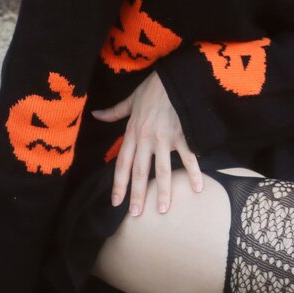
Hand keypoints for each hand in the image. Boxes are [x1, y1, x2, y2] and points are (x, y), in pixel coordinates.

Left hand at [91, 70, 203, 216]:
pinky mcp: (183, 135)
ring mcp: (165, 139)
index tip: (116, 202)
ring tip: (164, 209)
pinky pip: (188, 158)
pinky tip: (198, 188)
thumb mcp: (131, 100)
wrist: (175, 78)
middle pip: (141, 172)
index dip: (119, 184)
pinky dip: (194, 173)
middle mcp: (147, 139)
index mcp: (133, 133)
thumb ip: (114, 112)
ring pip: (162, 170)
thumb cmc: (153, 88)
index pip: (123, 164)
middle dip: (138, 194)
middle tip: (137, 214)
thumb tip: (96, 115)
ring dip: (163, 191)